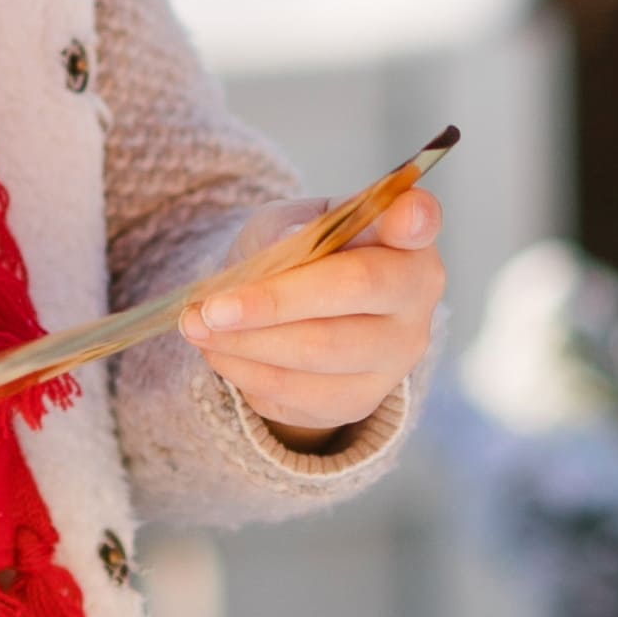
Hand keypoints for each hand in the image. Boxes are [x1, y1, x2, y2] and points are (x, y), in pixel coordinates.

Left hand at [185, 189, 445, 441]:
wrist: (303, 317)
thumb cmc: (304, 257)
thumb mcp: (295, 225)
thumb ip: (296, 232)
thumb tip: (288, 246)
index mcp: (408, 241)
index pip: (420, 223)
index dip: (415, 219)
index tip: (407, 214)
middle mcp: (417, 302)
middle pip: (350, 292)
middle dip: (269, 302)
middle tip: (206, 308)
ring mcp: (394, 360)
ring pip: (315, 353)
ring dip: (244, 342)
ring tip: (198, 327)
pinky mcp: (360, 402)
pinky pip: (298, 395)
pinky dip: (247, 372)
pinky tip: (220, 352)